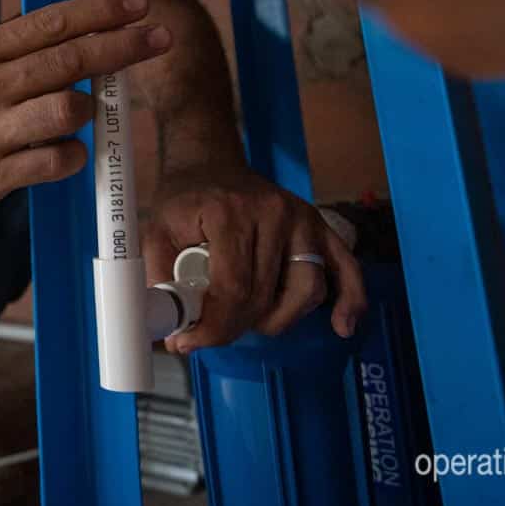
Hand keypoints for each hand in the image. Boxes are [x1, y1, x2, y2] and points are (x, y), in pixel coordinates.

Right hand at [0, 0, 170, 213]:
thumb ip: (20, 46)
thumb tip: (84, 20)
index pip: (50, 23)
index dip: (99, 12)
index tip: (136, 6)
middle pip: (68, 60)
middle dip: (121, 47)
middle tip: (157, 38)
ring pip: (66, 110)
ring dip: (88, 108)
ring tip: (83, 110)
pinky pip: (55, 160)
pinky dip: (73, 154)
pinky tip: (67, 150)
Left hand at [144, 174, 366, 350]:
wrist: (209, 164)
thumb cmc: (184, 201)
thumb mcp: (155, 232)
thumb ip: (158, 280)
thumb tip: (174, 333)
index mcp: (229, 212)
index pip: (232, 288)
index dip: (214, 326)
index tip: (192, 341)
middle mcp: (272, 212)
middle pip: (267, 296)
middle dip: (237, 327)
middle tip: (211, 332)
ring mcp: (302, 217)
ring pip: (306, 291)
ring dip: (279, 320)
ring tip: (249, 320)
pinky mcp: (319, 224)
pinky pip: (345, 267)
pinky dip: (349, 299)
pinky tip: (342, 327)